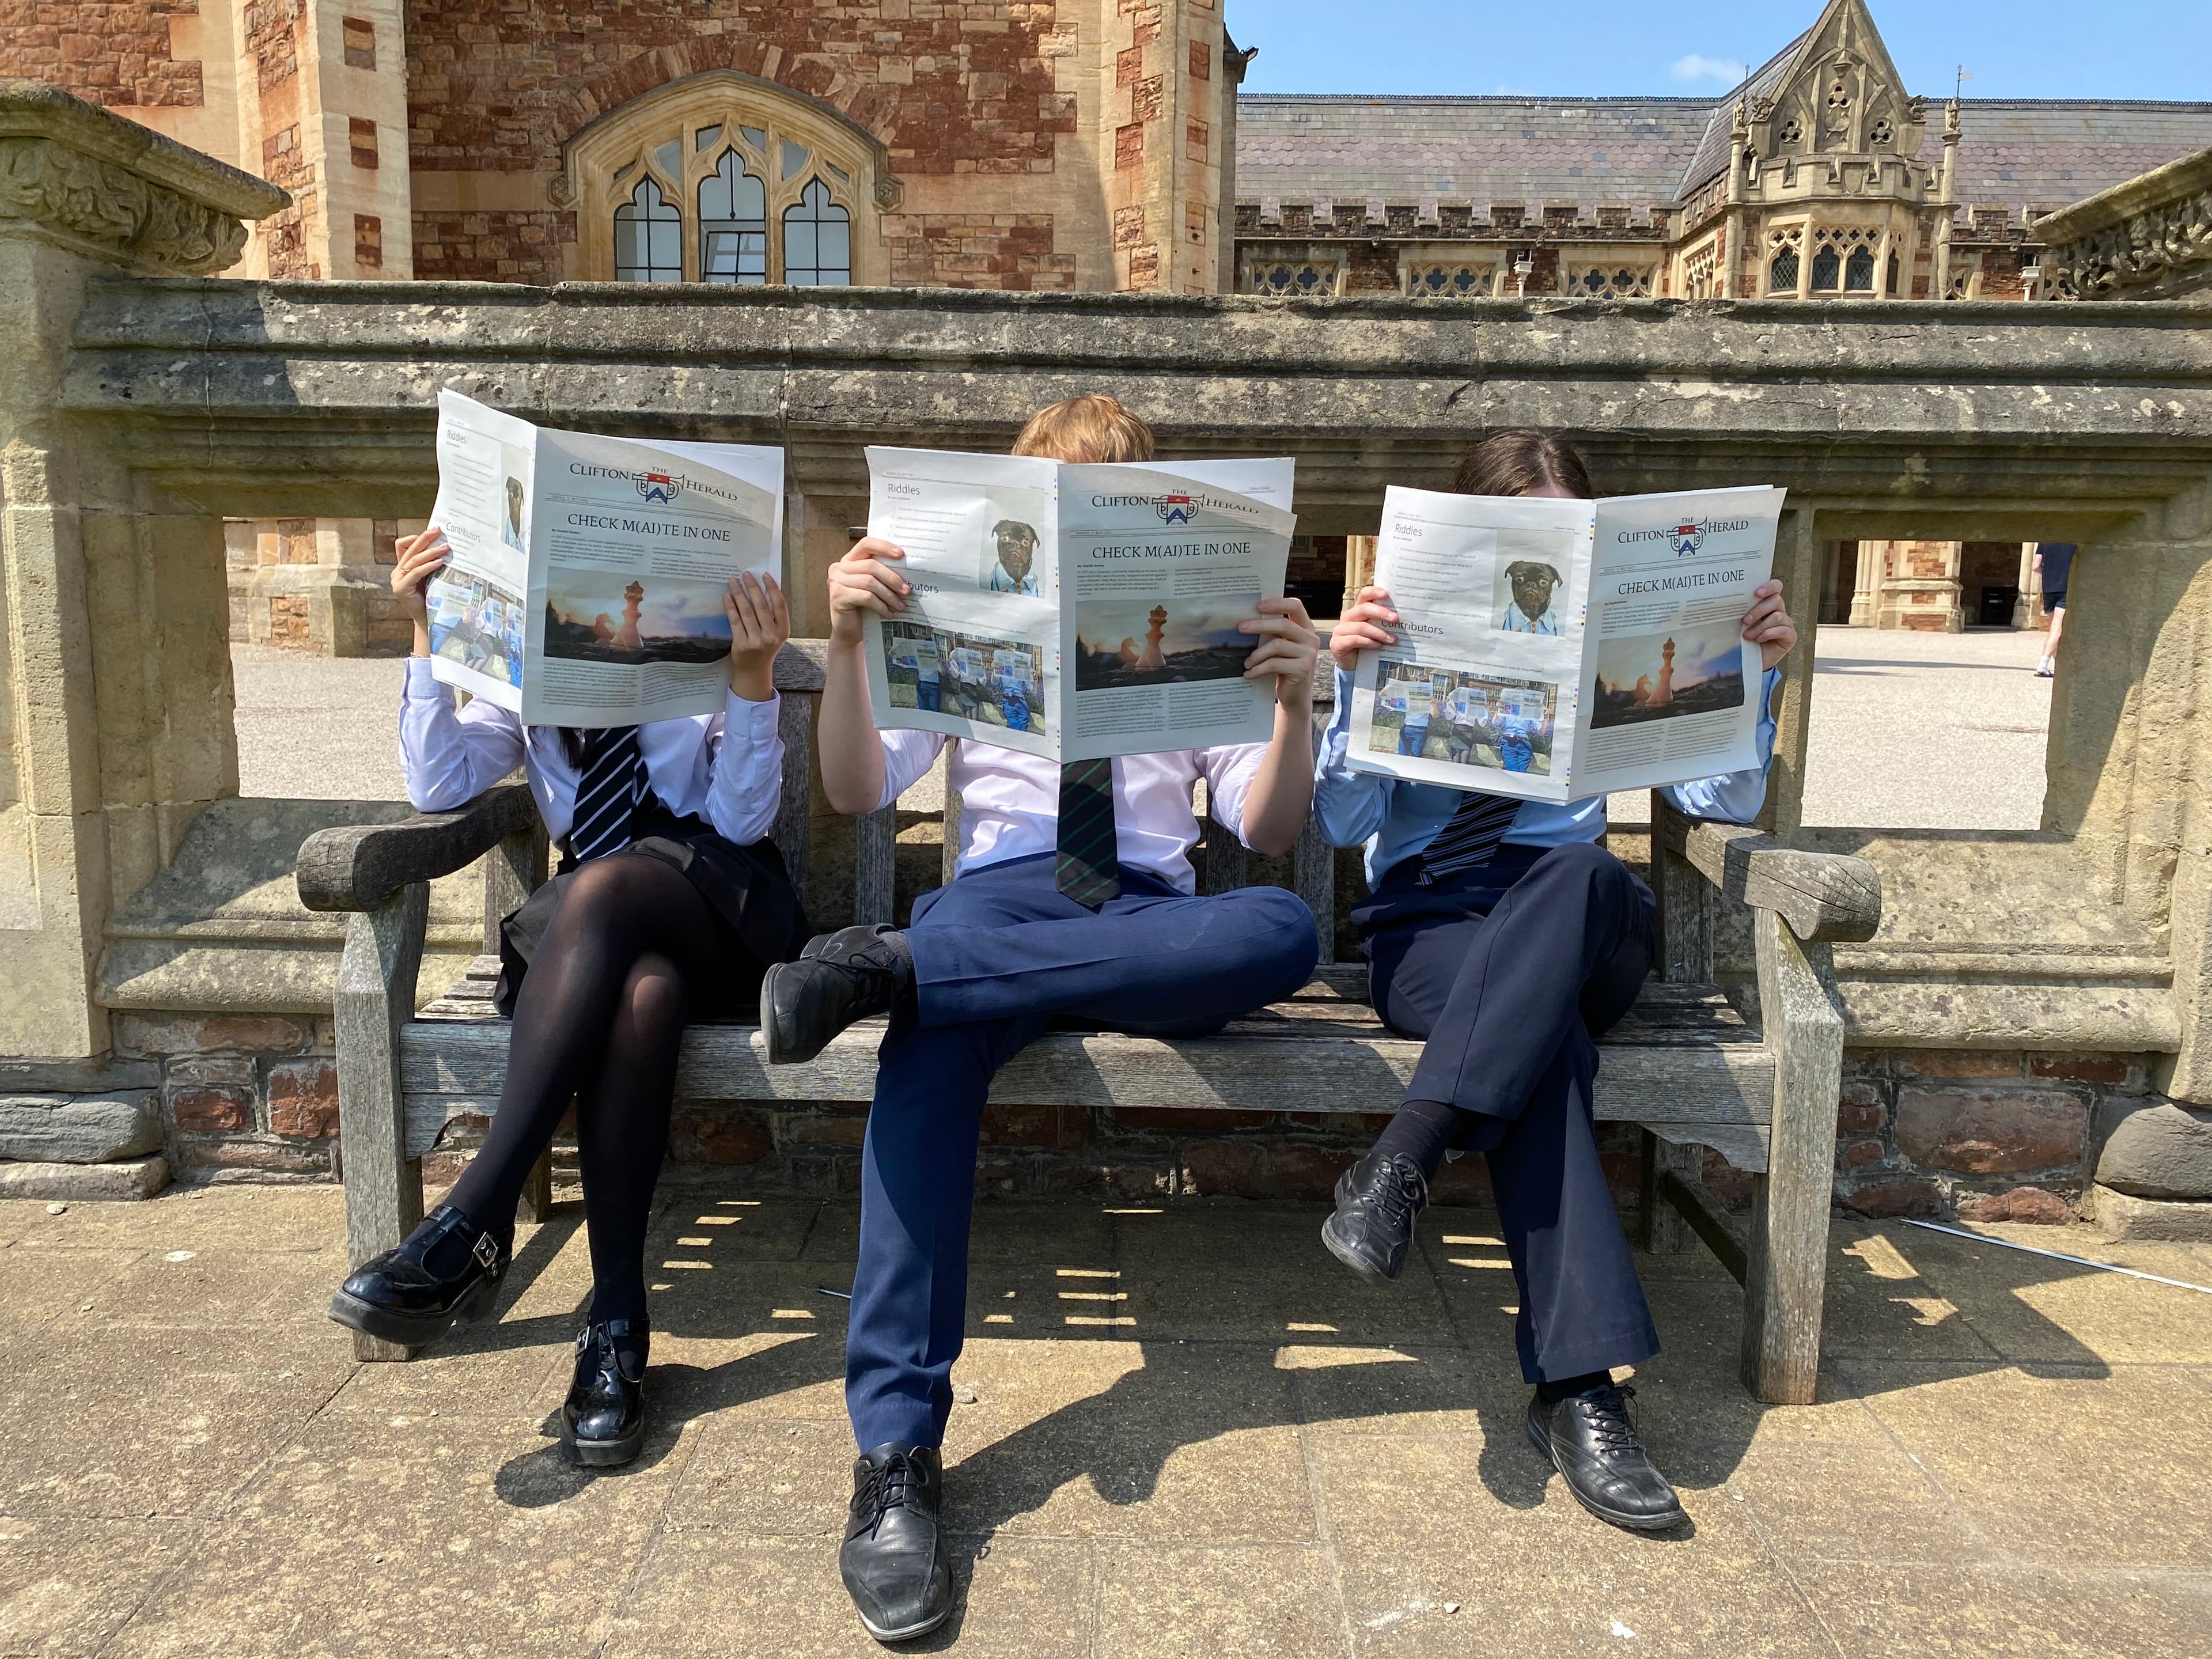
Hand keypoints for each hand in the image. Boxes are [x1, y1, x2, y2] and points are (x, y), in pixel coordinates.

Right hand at [391, 525, 448, 654]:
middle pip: (409, 549)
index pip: (403, 546)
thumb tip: (447, 545)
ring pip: (413, 560)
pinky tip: (440, 562)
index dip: (415, 538)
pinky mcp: (400, 589)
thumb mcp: (432, 577)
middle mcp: (397, 572)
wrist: (430, 620)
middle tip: (438, 530)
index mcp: (402, 567)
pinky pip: (415, 573)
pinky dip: (428, 566)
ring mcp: (397, 581)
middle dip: (424, 538)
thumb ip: (432, 564)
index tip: (432, 531)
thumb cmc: (434, 598)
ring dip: (430, 552)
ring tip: (445, 547)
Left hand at [724, 571, 787, 701]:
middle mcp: (771, 636)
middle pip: (761, 606)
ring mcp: (756, 640)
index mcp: (783, 631)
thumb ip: (772, 616)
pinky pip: (735, 620)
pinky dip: (730, 607)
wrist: (754, 671)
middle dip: (752, 587)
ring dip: (739, 594)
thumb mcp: (776, 633)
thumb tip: (762, 589)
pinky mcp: (742, 644)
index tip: (765, 575)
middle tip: (745, 575)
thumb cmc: (765, 647)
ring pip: (746, 611)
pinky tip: (728, 596)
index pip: (779, 605)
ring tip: (733, 582)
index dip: (772, 588)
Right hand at [827, 535, 910, 647]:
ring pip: (870, 582)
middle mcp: (839, 567)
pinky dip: (880, 606)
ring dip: (889, 595)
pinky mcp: (837, 596)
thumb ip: (881, 574)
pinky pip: (866, 597)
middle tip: (907, 591)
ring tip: (901, 605)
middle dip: (892, 578)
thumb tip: (908, 569)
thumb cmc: (864, 608)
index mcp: (849, 560)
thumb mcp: (873, 587)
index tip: (901, 554)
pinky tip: (888, 613)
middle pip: (871, 565)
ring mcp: (836, 581)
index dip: (884, 546)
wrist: (850, 632)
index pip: (866, 544)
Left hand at [1241, 596, 1319, 708]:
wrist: (1295, 695)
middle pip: (1283, 624)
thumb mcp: (1282, 647)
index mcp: (1305, 627)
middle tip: (1240, 628)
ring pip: (1277, 645)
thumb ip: (1274, 633)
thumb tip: (1247, 620)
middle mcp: (1310, 638)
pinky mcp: (1303, 669)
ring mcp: (1309, 654)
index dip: (1277, 603)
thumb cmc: (1284, 668)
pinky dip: (1258, 668)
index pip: (1295, 606)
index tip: (1258, 606)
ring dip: (1257, 654)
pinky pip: (1275, 664)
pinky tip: (1249, 673)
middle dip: (1259, 625)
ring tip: (1246, 662)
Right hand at [1329, 585, 1397, 671]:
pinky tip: (1378, 646)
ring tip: (1393, 640)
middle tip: (1396, 619)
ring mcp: (1340, 630)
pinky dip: (1368, 642)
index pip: (1364, 595)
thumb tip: (1403, 620)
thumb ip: (1383, 623)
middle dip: (1381, 613)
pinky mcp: (1337, 643)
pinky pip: (1354, 640)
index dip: (1374, 592)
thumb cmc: (1367, 645)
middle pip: (1363, 609)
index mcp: (1358, 610)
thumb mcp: (1376, 631)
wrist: (1352, 664)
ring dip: (1379, 633)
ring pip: (1361, 627)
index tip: (1386, 594)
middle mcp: (1348, 617)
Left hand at [1741, 578, 1796, 670]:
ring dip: (1760, 626)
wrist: (1750, 659)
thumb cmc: (1745, 638)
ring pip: (1777, 616)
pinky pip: (1783, 630)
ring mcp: (1786, 623)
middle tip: (1745, 621)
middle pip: (1776, 600)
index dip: (1769, 586)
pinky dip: (1769, 634)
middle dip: (1758, 610)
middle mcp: (1779, 610)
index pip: (1776, 587)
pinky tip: (1759, 639)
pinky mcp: (1790, 636)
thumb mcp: (1740, 623)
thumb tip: (1727, 602)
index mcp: (1768, 603)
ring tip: (1747, 635)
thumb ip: (1741, 611)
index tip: (1756, 593)